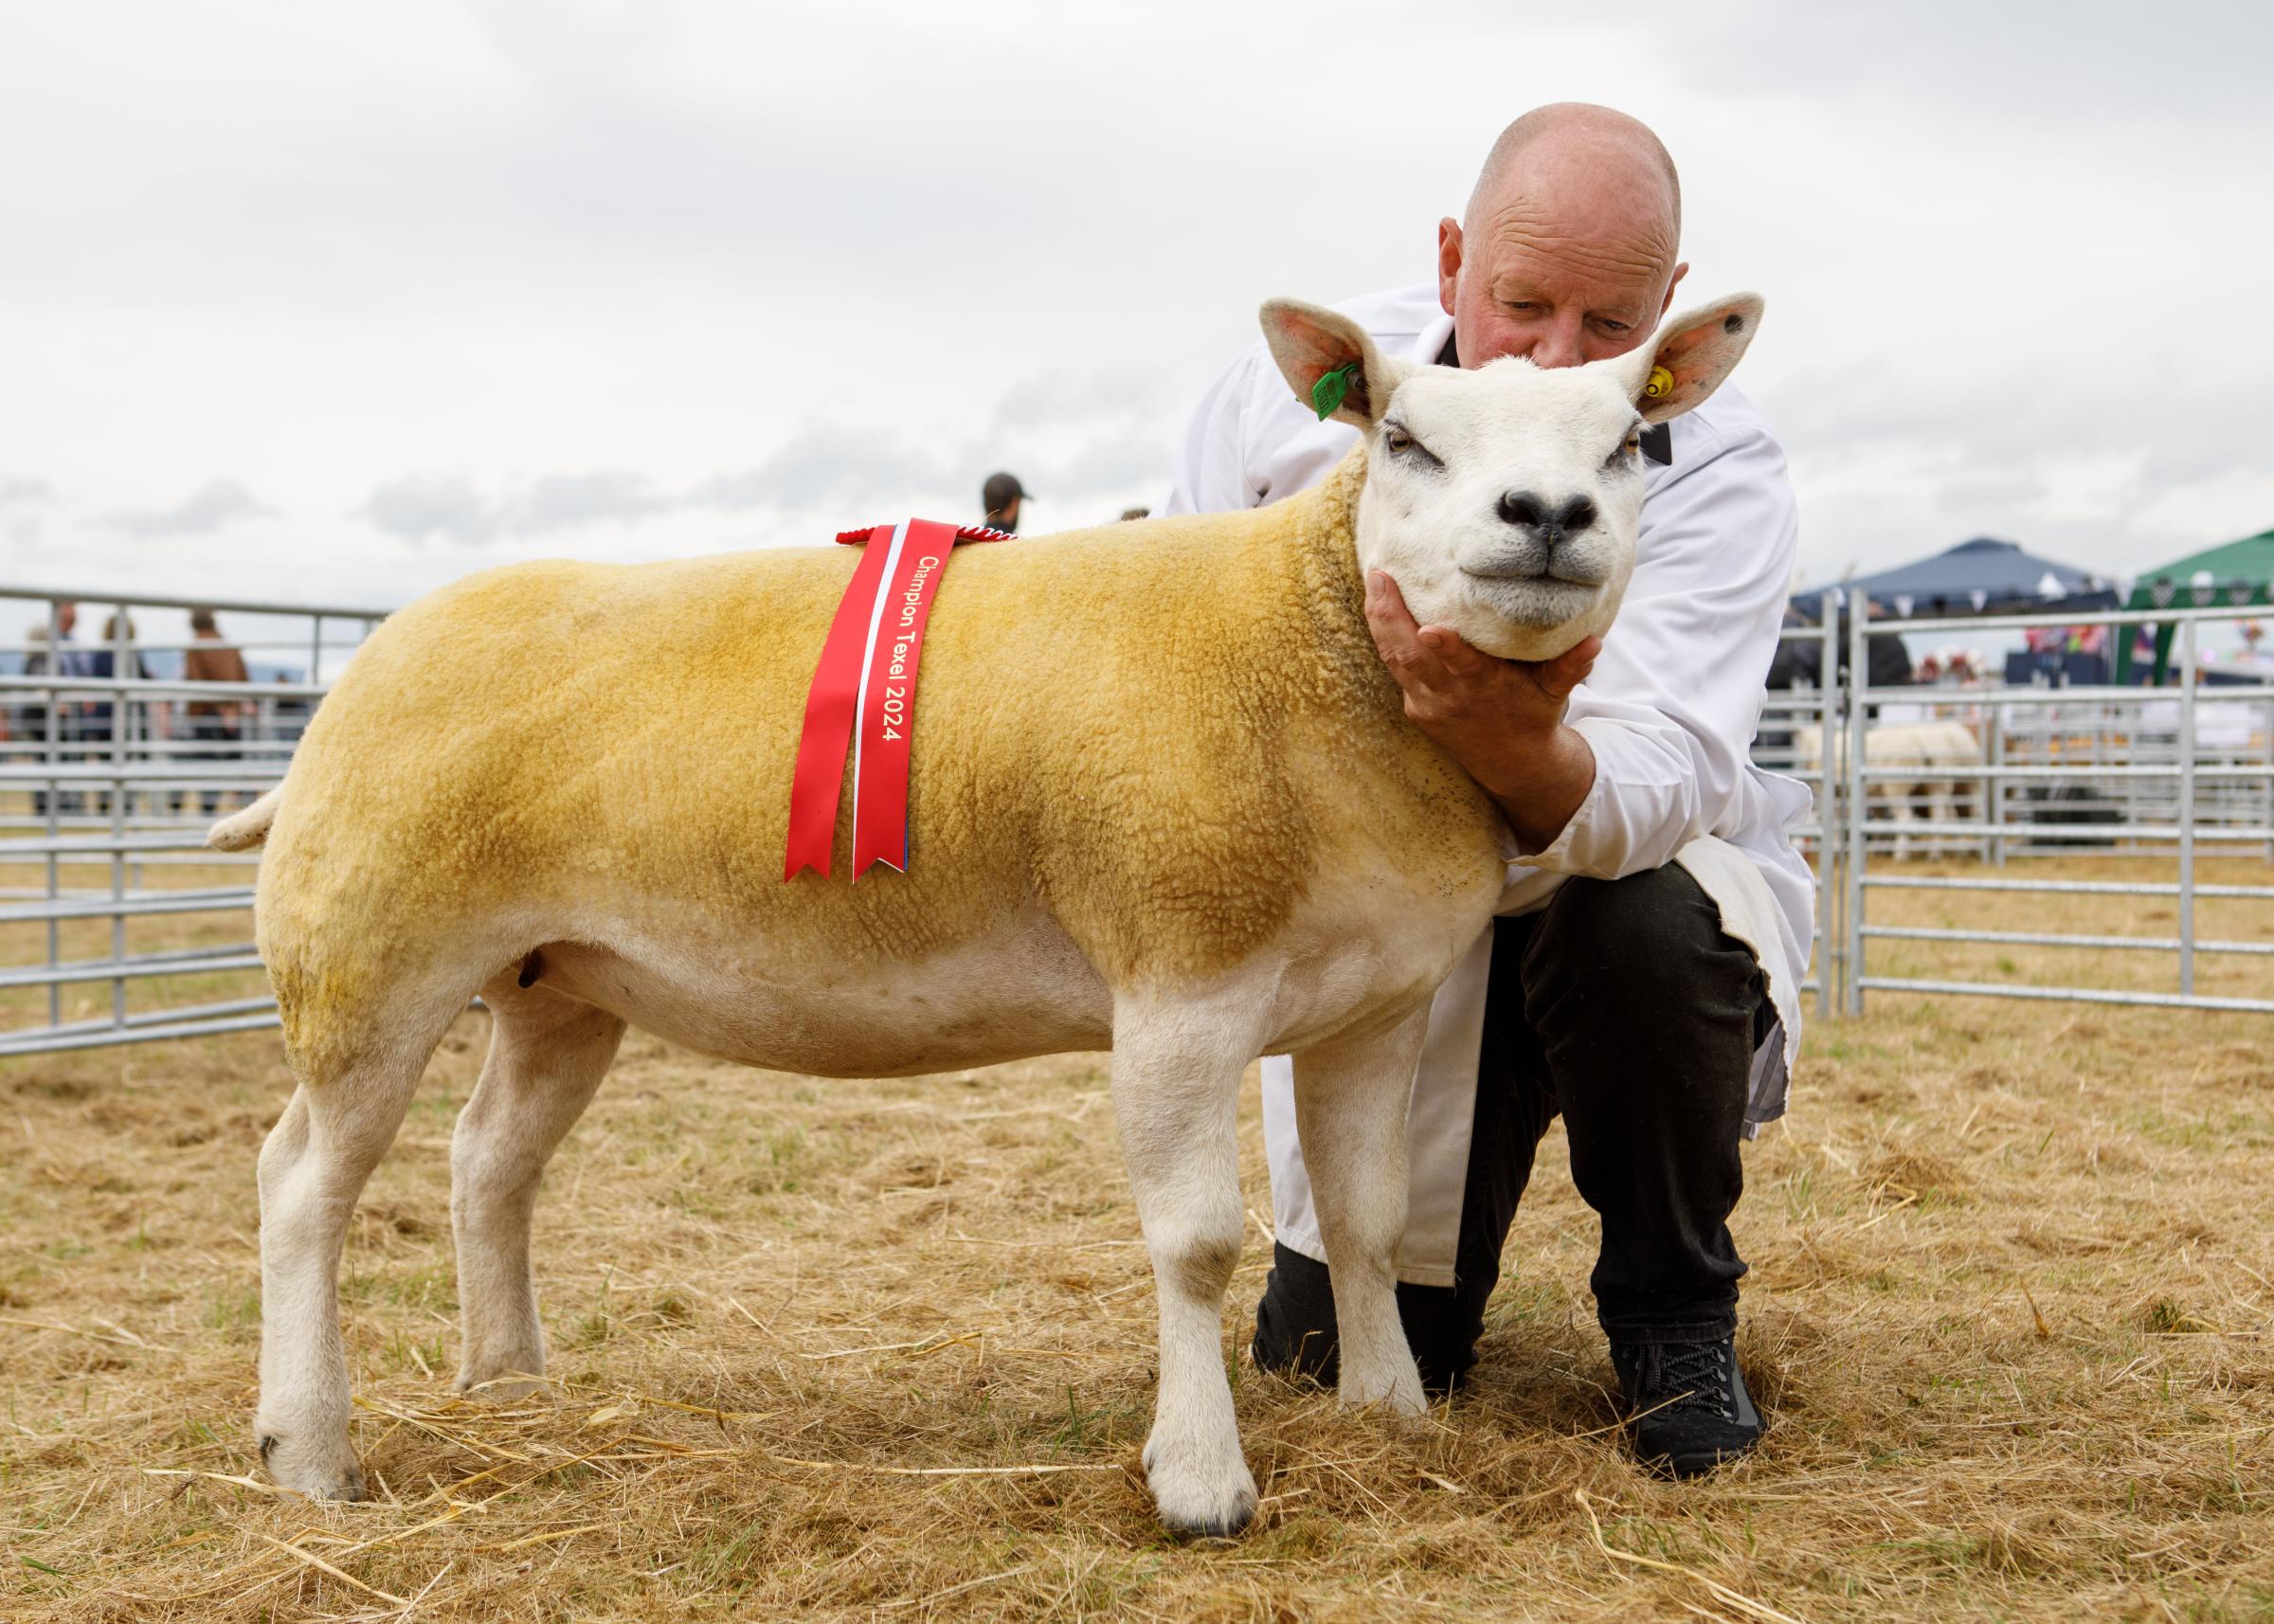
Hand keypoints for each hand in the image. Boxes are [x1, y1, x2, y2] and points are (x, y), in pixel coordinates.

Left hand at [1363, 570, 1599, 850]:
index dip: (1446, 648)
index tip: (1431, 627)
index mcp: (1485, 689)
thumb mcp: (1556, 692)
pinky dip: (1383, 636)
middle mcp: (1451, 697)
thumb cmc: (1534, 714)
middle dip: (1391, 617)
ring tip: (1373, 582)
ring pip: (1395, 660)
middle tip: (1378, 576)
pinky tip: (1376, 604)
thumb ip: (1571, 665)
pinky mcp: (1415, 707)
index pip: (1463, 667)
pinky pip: (1394, 666)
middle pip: (1412, 657)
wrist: (1513, 764)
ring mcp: (1427, 704)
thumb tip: (1596, 639)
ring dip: (1379, 621)